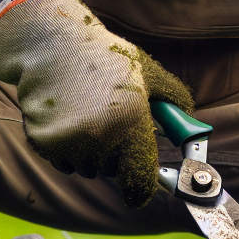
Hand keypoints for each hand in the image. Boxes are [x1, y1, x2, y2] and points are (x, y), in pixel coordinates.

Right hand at [0, 0, 192, 204]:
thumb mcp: (146, 70)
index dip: (141, 190)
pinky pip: (64, 163)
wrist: (51, 46)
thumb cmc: (103, 57)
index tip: (139, 192)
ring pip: (88, 168)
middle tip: (109, 122)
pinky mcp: (45, 144)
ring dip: (91, 154)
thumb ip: (174, 98)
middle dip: (115, 156)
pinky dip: (67, 151)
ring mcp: (70, 142)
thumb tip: (192, 126)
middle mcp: (101, 136)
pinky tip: (67, 121)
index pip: (139, 178)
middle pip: (113, 171)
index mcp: (131, 119)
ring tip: (86, 116)